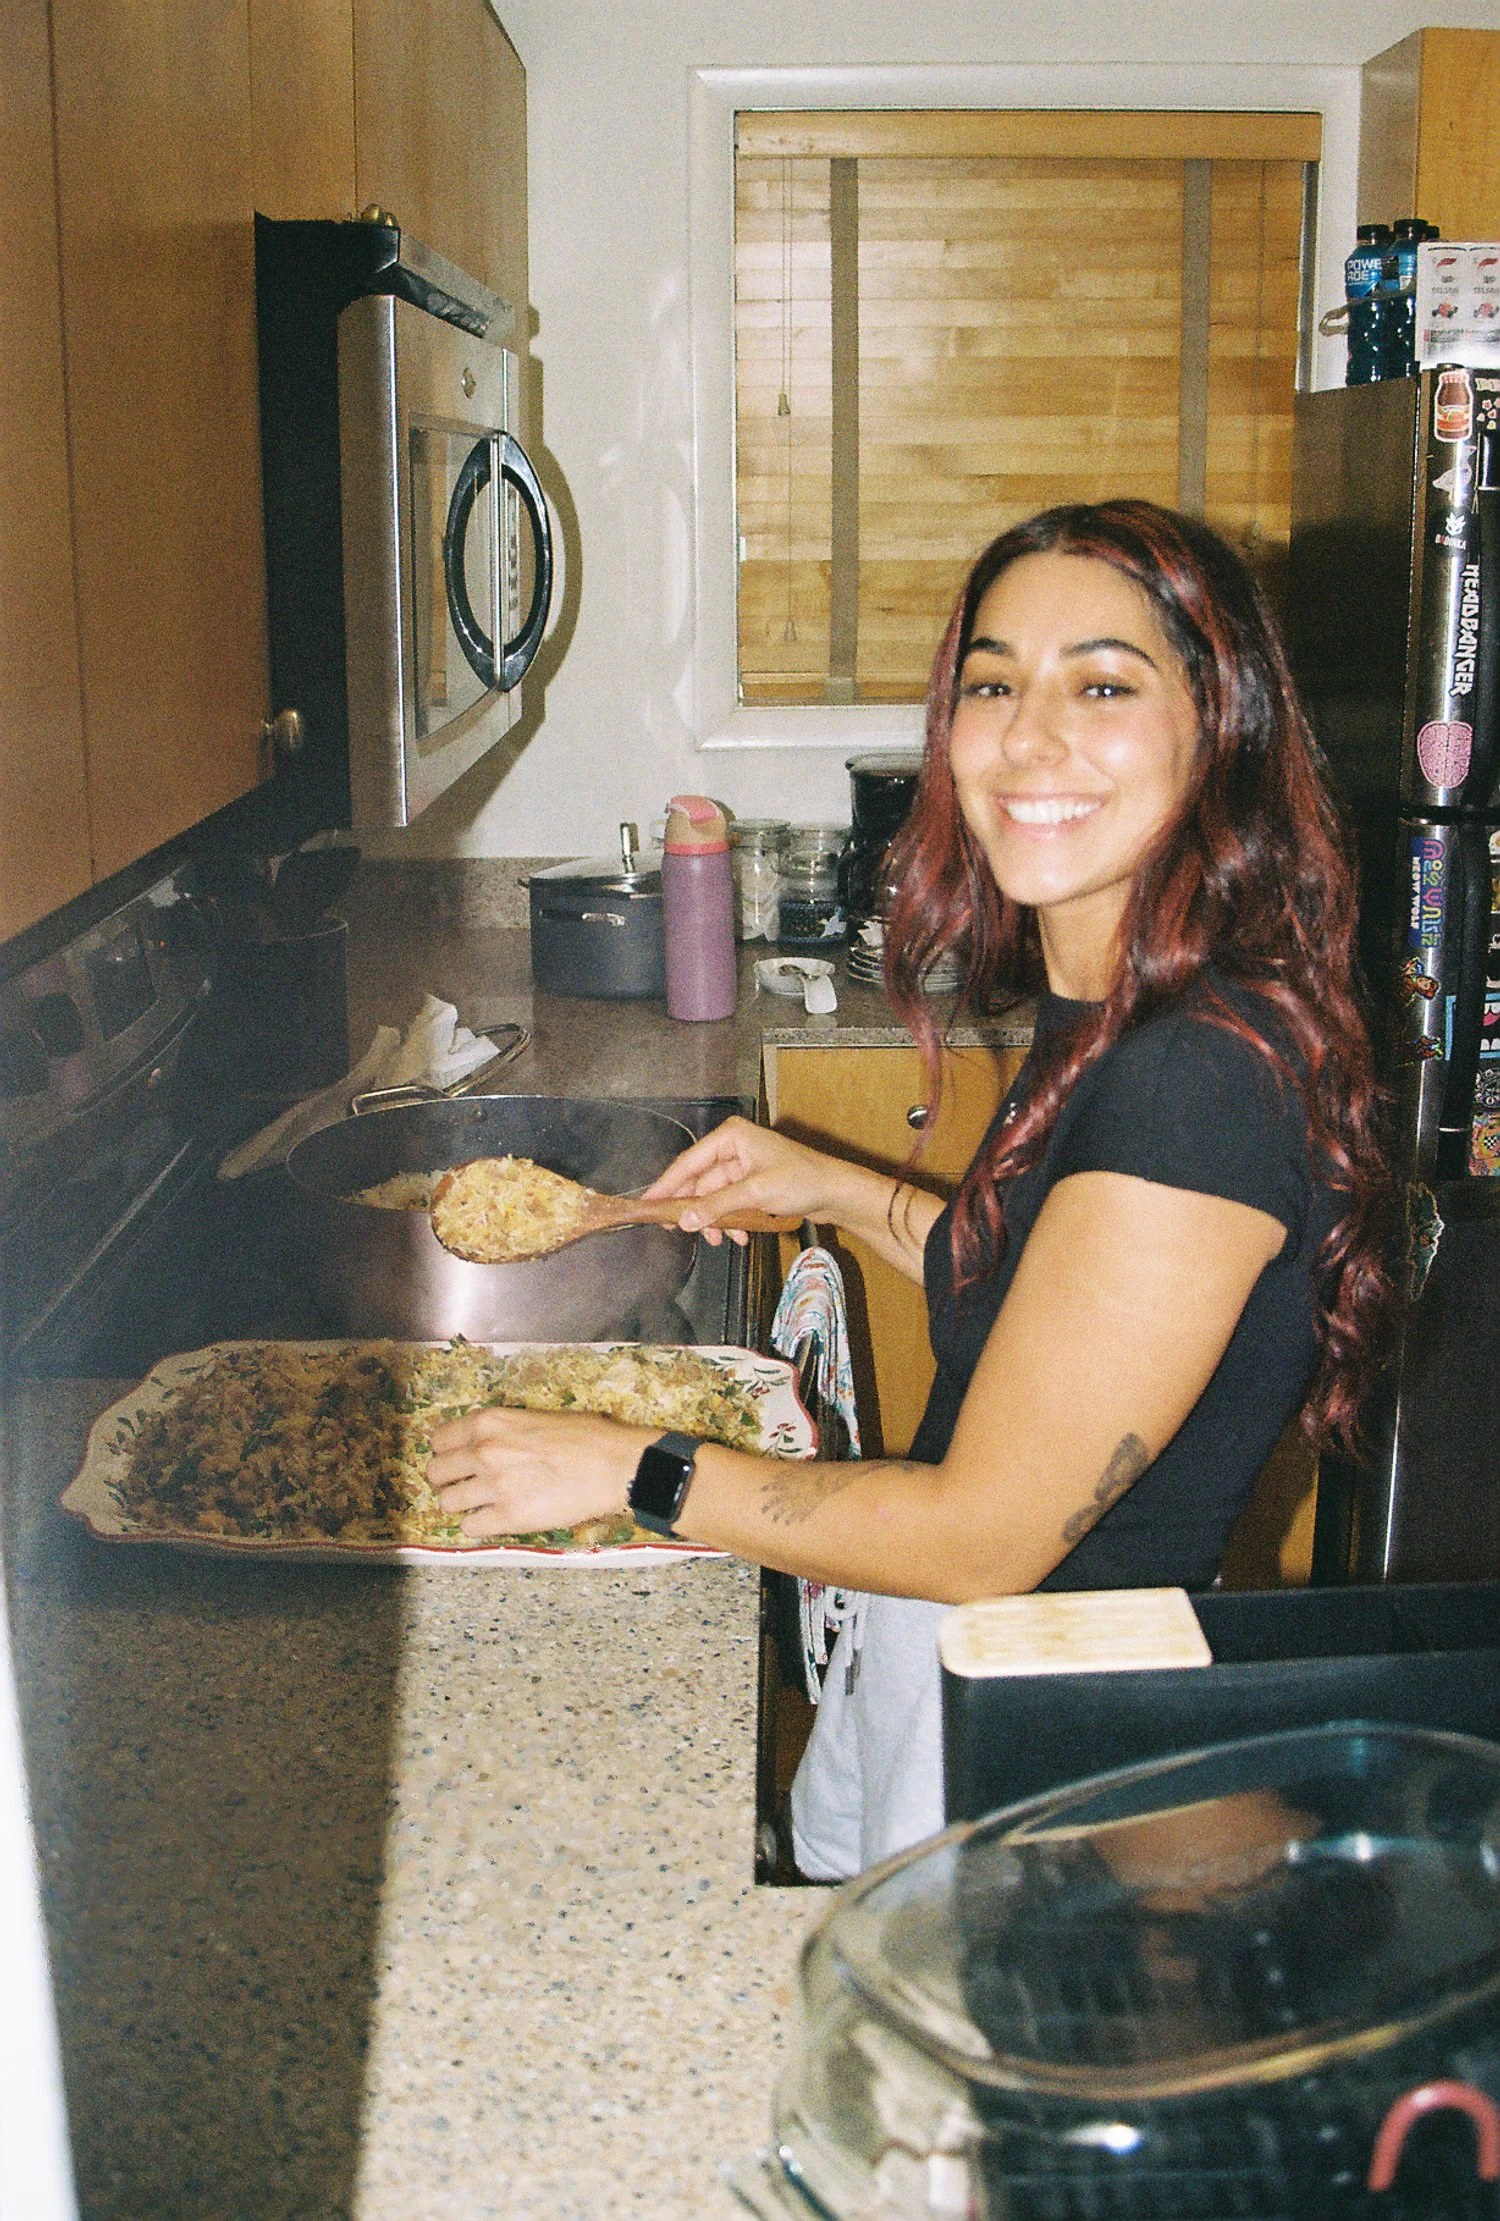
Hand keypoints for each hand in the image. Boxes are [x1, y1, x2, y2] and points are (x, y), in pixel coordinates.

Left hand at [428, 1406, 651, 1538]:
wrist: (614, 1464)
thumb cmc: (586, 1437)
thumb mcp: (536, 1417)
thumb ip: (504, 1431)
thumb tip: (490, 1443)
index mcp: (490, 1422)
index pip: (439, 1439)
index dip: (445, 1451)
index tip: (454, 1459)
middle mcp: (484, 1452)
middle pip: (436, 1472)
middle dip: (446, 1480)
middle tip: (463, 1484)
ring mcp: (493, 1486)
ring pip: (447, 1502)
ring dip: (461, 1504)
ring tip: (480, 1504)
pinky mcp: (508, 1517)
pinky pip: (470, 1527)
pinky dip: (478, 1525)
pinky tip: (493, 1519)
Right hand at [641, 1115, 844, 1243]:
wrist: (836, 1193)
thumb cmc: (801, 1180)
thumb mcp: (755, 1193)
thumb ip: (717, 1206)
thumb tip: (684, 1221)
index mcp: (731, 1137)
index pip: (688, 1163)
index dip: (666, 1185)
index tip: (647, 1204)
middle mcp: (733, 1148)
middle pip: (699, 1182)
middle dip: (695, 1209)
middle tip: (677, 1231)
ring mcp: (742, 1166)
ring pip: (714, 1197)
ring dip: (715, 1220)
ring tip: (719, 1240)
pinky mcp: (752, 1184)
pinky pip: (730, 1203)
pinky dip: (731, 1220)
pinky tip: (740, 1236)